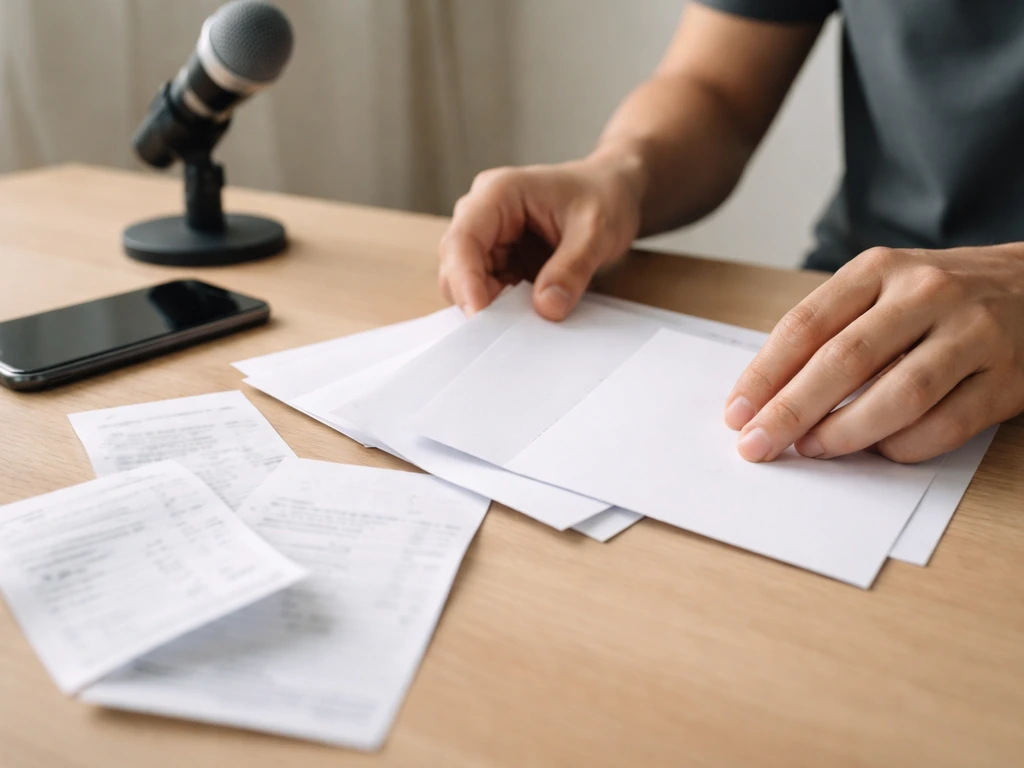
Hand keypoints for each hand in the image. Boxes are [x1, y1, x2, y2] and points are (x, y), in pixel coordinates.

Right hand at [438, 152, 643, 319]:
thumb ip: (572, 268)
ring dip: (491, 306)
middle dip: (476, 298)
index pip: (463, 239)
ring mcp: (490, 238)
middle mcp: (483, 214)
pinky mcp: (500, 259)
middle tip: (504, 331)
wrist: (615, 192)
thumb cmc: (603, 197)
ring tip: (524, 322)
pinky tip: (527, 316)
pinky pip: (489, 289)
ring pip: (468, 282)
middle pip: (456, 264)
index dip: (465, 280)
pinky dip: (503, 309)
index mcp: (498, 193)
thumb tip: (546, 308)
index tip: (479, 316)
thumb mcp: (597, 232)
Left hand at [724, 245, 1023, 462]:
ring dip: (844, 433)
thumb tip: (769, 395)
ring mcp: (973, 334)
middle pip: (844, 360)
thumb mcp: (882, 289)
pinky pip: (945, 425)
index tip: (736, 413)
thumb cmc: (940, 298)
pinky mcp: (1008, 378)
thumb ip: (832, 331)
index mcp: (880, 269)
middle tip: (757, 445)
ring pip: (897, 395)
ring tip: (811, 449)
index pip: (807, 325)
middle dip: (790, 410)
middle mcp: (926, 293)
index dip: (764, 374)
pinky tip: (877, 451)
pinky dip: (902, 446)